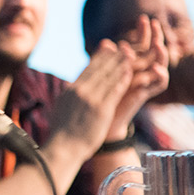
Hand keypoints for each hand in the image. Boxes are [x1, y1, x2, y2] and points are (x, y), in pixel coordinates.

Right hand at [48, 38, 139, 160]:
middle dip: (112, 56)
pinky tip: (131, 73)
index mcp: (70, 90)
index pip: (87, 69)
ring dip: (120, 64)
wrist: (63, 148)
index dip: (99, 57)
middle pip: (99, 69)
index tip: (108, 49)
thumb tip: (69, 89)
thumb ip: (68, 96)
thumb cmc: (62, 133)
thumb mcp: (61, 108)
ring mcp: (91, 99)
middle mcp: (80, 91)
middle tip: (123, 46)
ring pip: (108, 76)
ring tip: (132, 54)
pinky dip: (122, 80)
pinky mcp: (101, 109)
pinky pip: (114, 90)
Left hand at [107, 17, 169, 136]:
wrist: (100, 122)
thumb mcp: (101, 74)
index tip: (143, 18)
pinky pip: (157, 85)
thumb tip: (106, 41)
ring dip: (160, 55)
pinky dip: (159, 77)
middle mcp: (139, 73)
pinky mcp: (144, 95)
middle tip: (154, 22)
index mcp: (129, 66)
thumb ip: (106, 59)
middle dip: (155, 37)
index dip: (144, 33)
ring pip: (159, 66)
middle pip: (153, 52)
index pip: (141, 45)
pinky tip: (156, 68)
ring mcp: (143, 83)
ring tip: (157, 44)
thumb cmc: (98, 98)